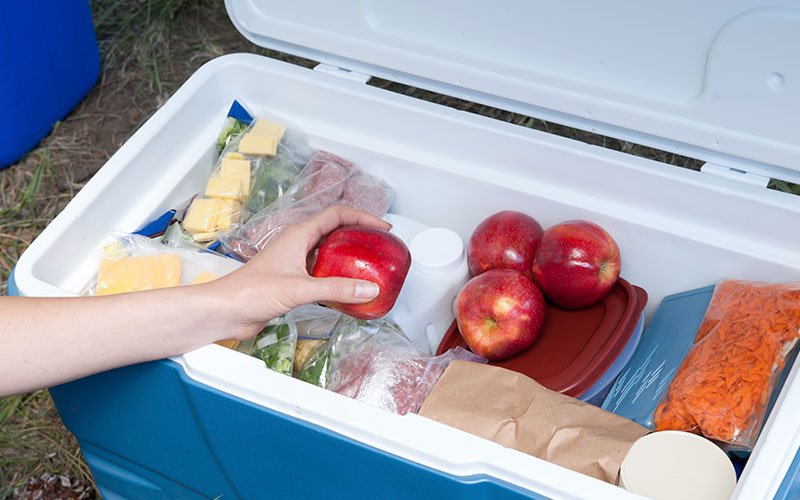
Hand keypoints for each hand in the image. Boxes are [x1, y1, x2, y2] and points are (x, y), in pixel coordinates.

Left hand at [211, 205, 390, 339]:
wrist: (227, 310)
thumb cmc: (250, 291)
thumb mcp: (300, 289)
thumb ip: (336, 288)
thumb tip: (367, 289)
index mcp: (298, 234)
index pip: (337, 215)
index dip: (362, 217)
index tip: (382, 227)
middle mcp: (297, 244)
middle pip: (334, 229)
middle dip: (358, 233)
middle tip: (378, 244)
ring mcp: (294, 261)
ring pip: (328, 250)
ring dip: (348, 254)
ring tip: (367, 264)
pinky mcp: (292, 279)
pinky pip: (321, 271)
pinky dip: (337, 275)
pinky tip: (346, 287)